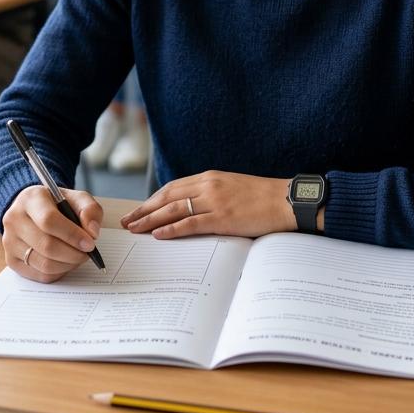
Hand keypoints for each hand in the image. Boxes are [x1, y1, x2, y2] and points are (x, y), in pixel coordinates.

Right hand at [2, 186, 103, 281]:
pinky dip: (58, 272)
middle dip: (73, 253)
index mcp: (30, 199)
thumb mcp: (76, 198)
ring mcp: (9, 242)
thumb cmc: (56, 205)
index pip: (49, 221)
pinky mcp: (11, 260)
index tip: (89, 243)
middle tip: (87, 253)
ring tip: (78, 256)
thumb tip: (92, 232)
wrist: (33, 211)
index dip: (72, 235)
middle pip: (47, 246)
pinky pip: (39, 275)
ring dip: (68, 265)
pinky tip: (65, 262)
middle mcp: (14, 220)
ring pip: (44, 264)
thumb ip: (89, 209)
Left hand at [120, 171, 295, 239]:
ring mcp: (215, 201)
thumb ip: (211, 194)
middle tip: (127, 221)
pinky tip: (158, 235)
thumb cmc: (262, 197)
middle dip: (144, 209)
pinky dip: (172, 229)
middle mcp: (208, 185)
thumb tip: (192, 208)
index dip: (153, 199)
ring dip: (150, 220)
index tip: (139, 209)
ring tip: (135, 229)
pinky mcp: (222, 218)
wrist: (286, 201)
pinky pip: (191, 223)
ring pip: (173, 210)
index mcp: (210, 177)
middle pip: (167, 196)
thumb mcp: (232, 188)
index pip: (172, 187)